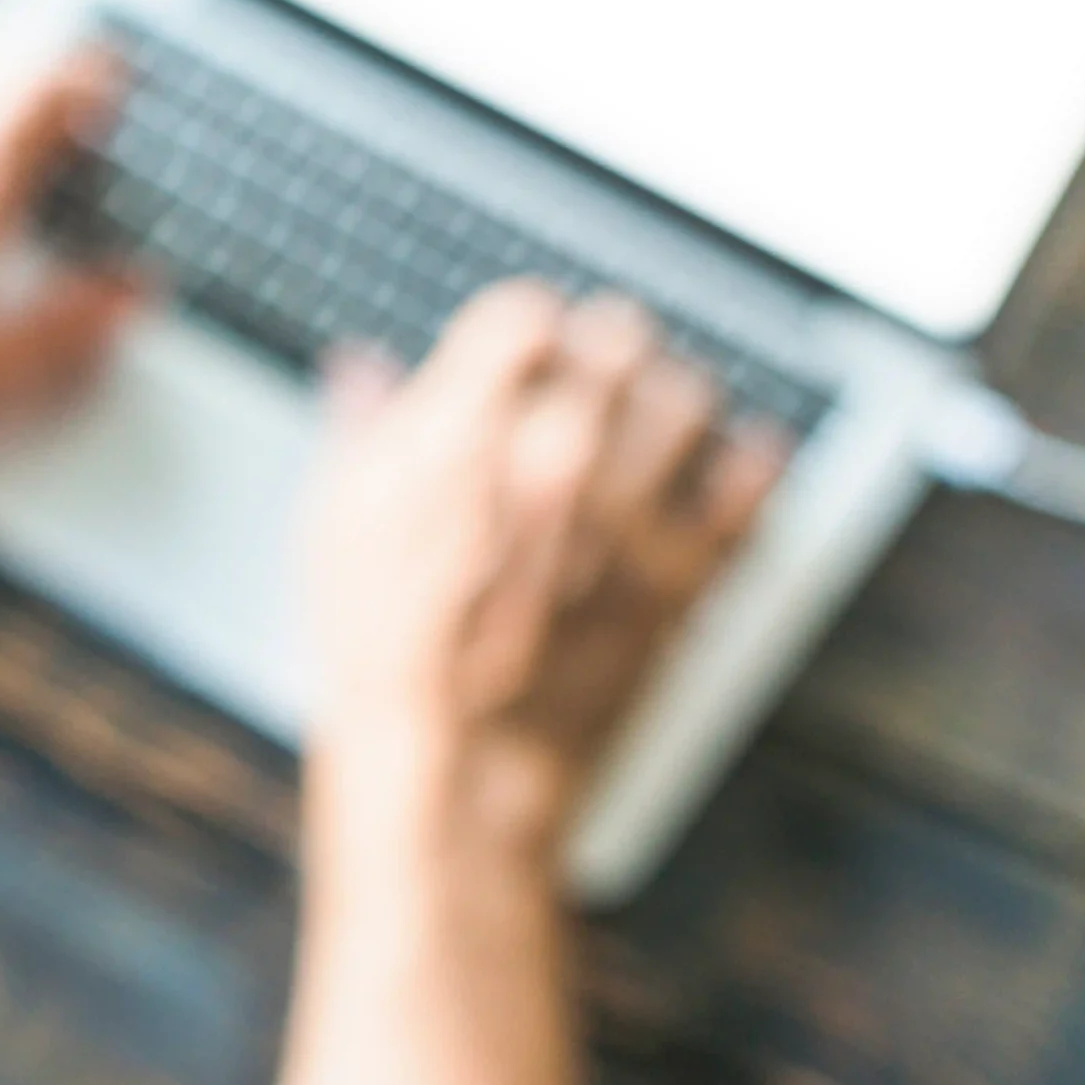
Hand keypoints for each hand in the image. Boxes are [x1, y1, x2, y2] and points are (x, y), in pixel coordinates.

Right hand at [305, 283, 785, 869]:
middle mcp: (559, 452)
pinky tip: (738, 459)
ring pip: (688, 400)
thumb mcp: (336, 528)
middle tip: (598, 364)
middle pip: (617, 341)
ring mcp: (629, 513)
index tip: (521, 351)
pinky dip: (747, 467)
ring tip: (659, 412)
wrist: (457, 767)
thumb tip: (365, 374)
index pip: (525, 317)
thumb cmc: (386, 657)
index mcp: (469, 428)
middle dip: (602, 351)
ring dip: (671, 398)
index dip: (523, 333)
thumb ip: (365, 431)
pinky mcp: (682, 574)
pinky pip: (748, 487)